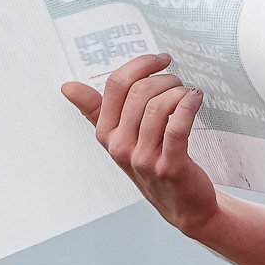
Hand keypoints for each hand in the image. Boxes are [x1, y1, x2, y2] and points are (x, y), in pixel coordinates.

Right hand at [62, 52, 219, 236]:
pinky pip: (177, 126)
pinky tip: (196, 99)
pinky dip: (189, 105)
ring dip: (179, 92)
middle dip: (165, 79)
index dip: (141, 65)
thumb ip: (96, 111)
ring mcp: (143, 158)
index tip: (160, 59)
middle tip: (179, 83)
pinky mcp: (170, 167)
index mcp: (106, 134)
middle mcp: (120, 146)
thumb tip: (67, 87)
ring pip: (159, 106)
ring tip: (189, 94)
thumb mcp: (120, 139)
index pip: (116, 85)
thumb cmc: (152, 166)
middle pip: (139, 93)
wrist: (182, 205)